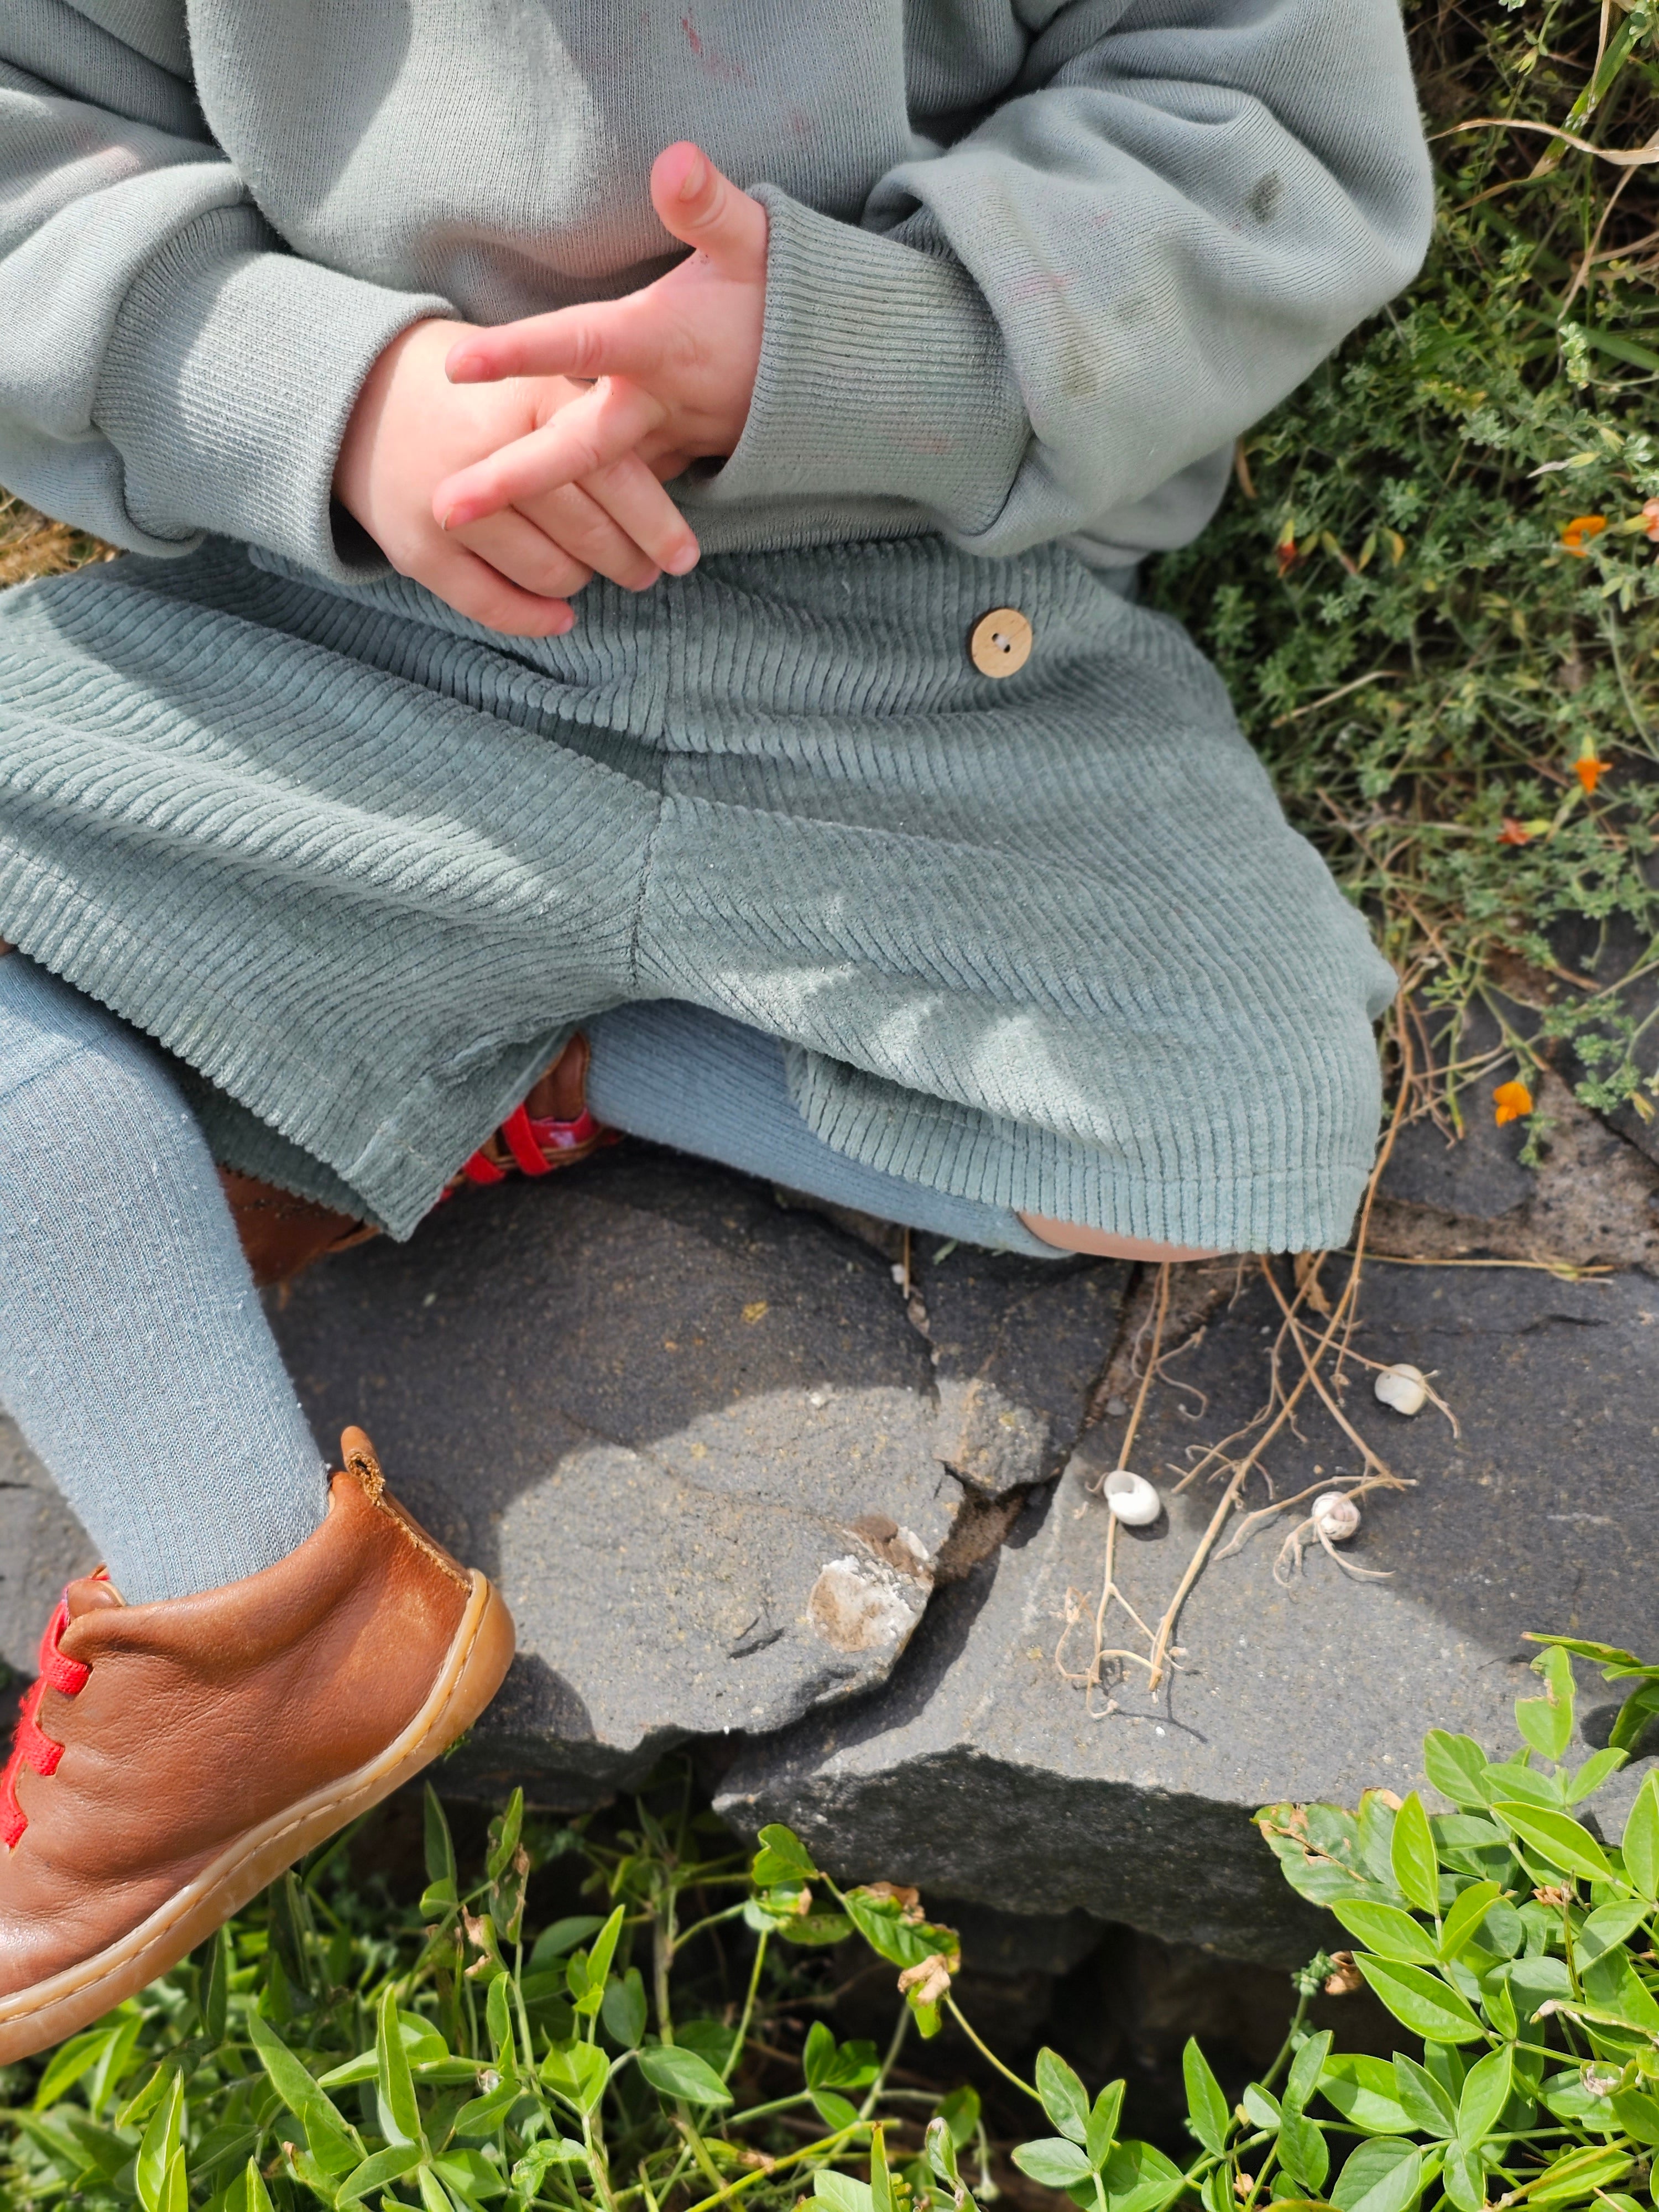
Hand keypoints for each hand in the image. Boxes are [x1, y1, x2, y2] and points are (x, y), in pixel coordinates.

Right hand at [334, 319, 700, 638]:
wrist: (361, 392)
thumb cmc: (476, 393)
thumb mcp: (539, 381)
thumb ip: (594, 428)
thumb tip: (668, 497)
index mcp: (535, 398)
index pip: (617, 476)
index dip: (657, 525)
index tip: (684, 556)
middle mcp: (492, 452)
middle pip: (590, 534)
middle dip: (629, 562)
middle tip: (645, 571)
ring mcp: (452, 506)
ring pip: (552, 575)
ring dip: (581, 581)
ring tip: (589, 570)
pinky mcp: (420, 549)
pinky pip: (496, 606)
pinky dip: (537, 618)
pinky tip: (562, 617)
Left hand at [434, 143, 766, 531]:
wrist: (846, 372)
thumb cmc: (790, 296)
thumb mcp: (755, 239)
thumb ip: (708, 204)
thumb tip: (674, 158)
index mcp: (661, 342)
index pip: (581, 344)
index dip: (521, 352)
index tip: (457, 366)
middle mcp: (659, 401)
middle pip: (577, 448)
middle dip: (511, 479)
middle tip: (444, 508)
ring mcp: (670, 440)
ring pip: (597, 485)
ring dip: (538, 513)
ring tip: (465, 535)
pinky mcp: (681, 461)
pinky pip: (625, 494)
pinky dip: (583, 516)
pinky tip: (525, 538)